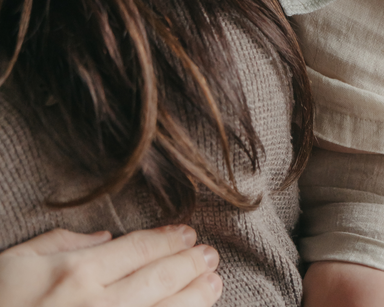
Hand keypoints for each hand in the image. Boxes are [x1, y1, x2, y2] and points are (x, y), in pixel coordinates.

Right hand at [0, 224, 221, 306]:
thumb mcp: (16, 264)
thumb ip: (64, 243)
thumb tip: (109, 239)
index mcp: (76, 273)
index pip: (139, 248)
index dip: (169, 239)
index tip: (188, 234)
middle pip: (160, 279)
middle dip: (191, 264)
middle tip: (211, 256)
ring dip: (194, 299)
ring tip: (213, 285)